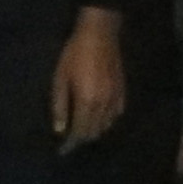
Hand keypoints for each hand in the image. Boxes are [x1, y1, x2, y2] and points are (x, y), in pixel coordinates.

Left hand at [51, 12, 124, 150]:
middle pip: (95, 132)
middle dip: (82, 138)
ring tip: (84, 128)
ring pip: (107, 125)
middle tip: (71, 138)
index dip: (71, 143)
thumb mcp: (60, 78)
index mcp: (87, 102)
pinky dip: (108, 120)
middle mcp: (104, 104)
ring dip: (95, 130)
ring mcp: (115, 98)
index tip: (63, 149)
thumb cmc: (75, 54)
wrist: (100, 34)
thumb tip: (60, 129)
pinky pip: (117, 114)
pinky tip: (100, 117)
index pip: (80, 132)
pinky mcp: (123, 91)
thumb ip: (60, 106)